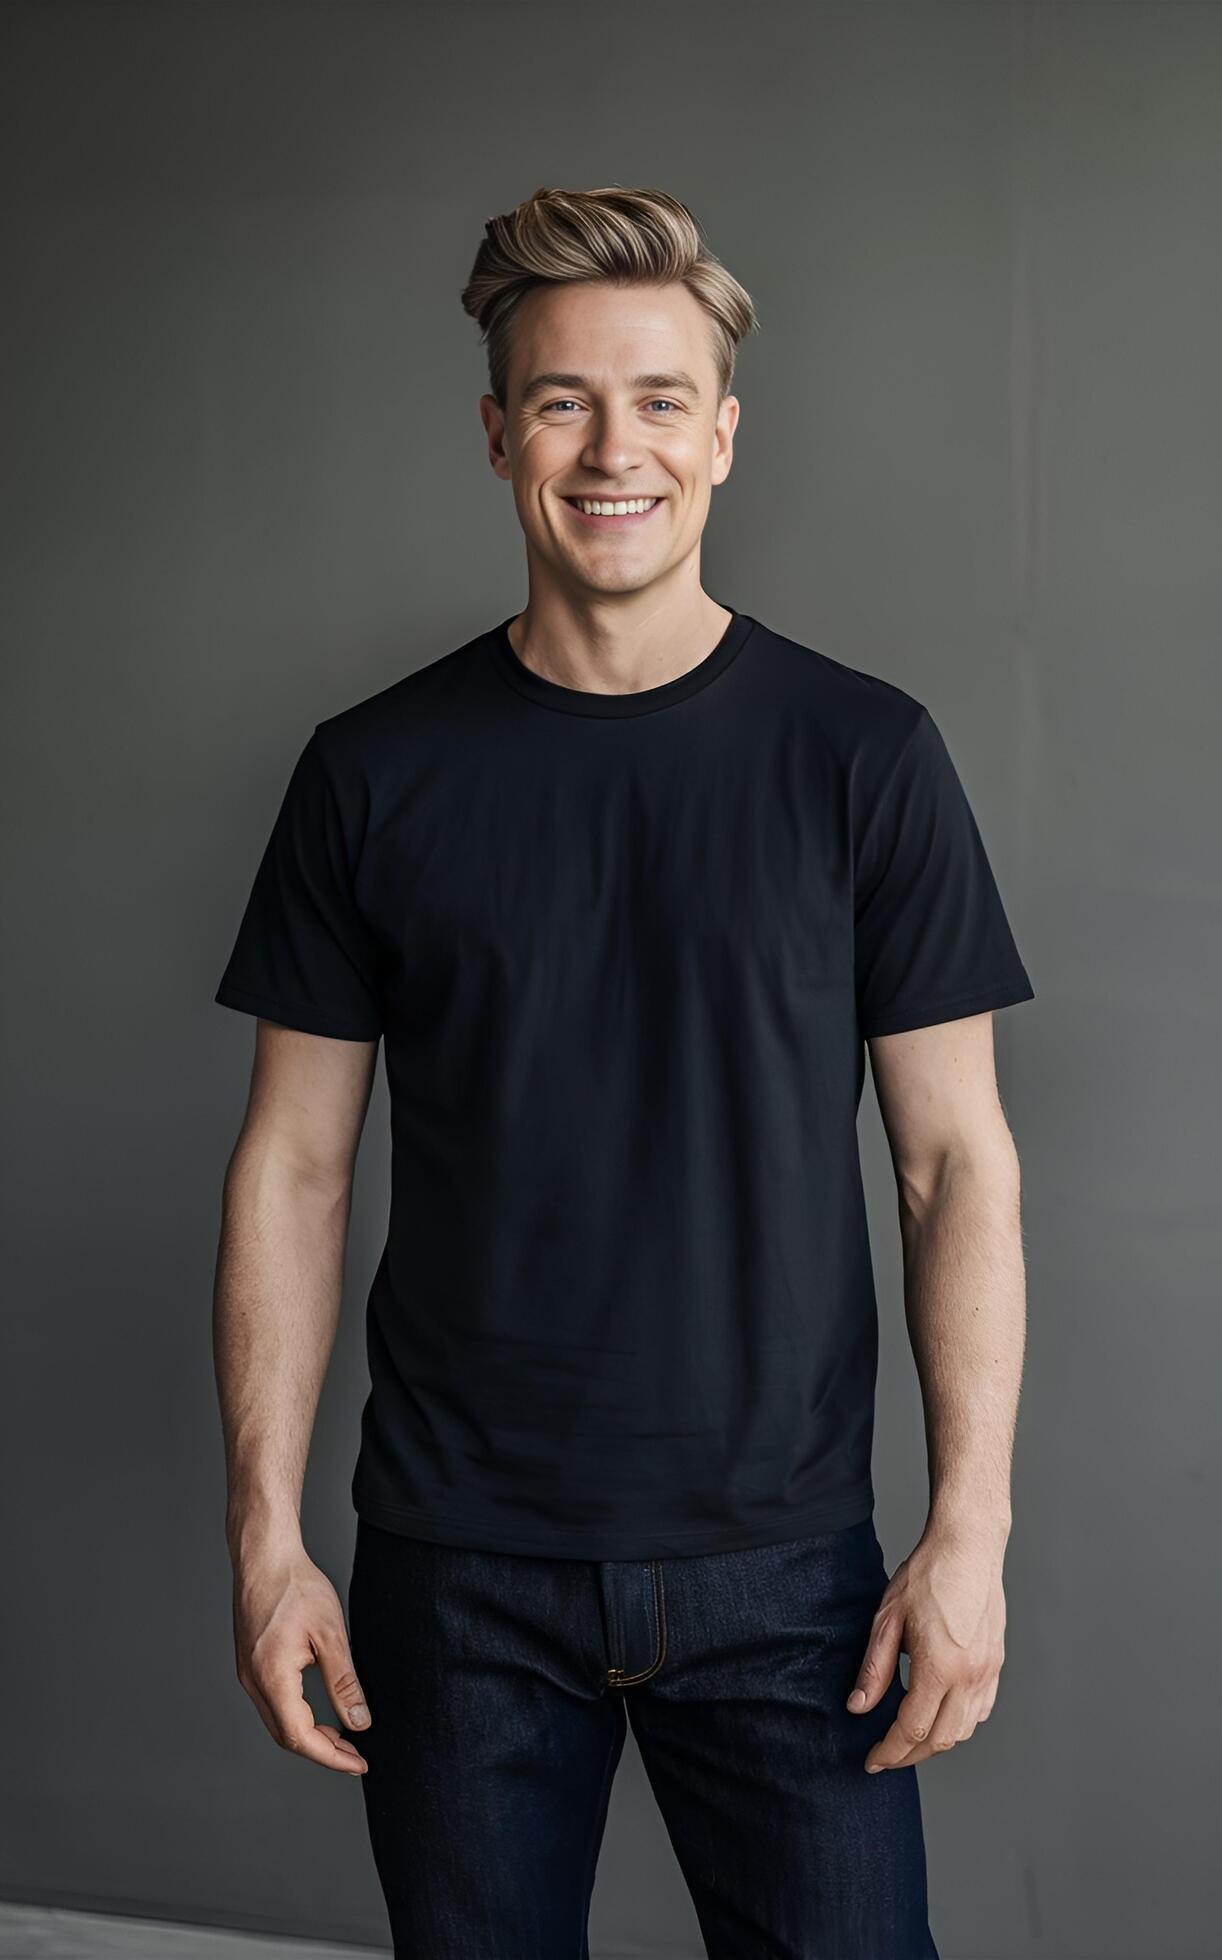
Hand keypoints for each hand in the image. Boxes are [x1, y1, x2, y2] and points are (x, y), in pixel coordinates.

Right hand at [232, 1540, 371, 1775]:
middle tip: (355, 1753)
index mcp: (272, 1677)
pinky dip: (296, 1716)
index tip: (358, 1763)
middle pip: (285, 1736)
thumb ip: (344, 1682)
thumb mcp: (331, 1634)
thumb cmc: (295, 1586)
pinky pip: (271, 1704)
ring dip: (308, 1736)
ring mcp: (247, 1673)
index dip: (331, 1757)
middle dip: (321, 1751)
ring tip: (342, 1736)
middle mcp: (252, 1682)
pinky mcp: (249, 1664)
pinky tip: (317, 1710)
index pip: (300, 1738)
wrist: (265, 1557)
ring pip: (277, 1722)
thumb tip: (359, 1721)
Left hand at [845, 1517, 1006, 1771]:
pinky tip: (939, 1717)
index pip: (912, 1729)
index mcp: (940, 1668)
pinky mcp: (995, 1664)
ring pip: (963, 1730)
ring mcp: (987, 1672)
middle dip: (910, 1755)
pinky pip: (980, 1711)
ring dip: (935, 1742)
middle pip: (940, 1739)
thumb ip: (874, 1669)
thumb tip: (858, 1708)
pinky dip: (958, 1724)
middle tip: (884, 1755)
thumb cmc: (927, 1575)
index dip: (889, 1751)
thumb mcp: (888, 1618)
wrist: (969, 1547)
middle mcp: (969, 1677)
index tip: (871, 1761)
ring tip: (907, 1738)